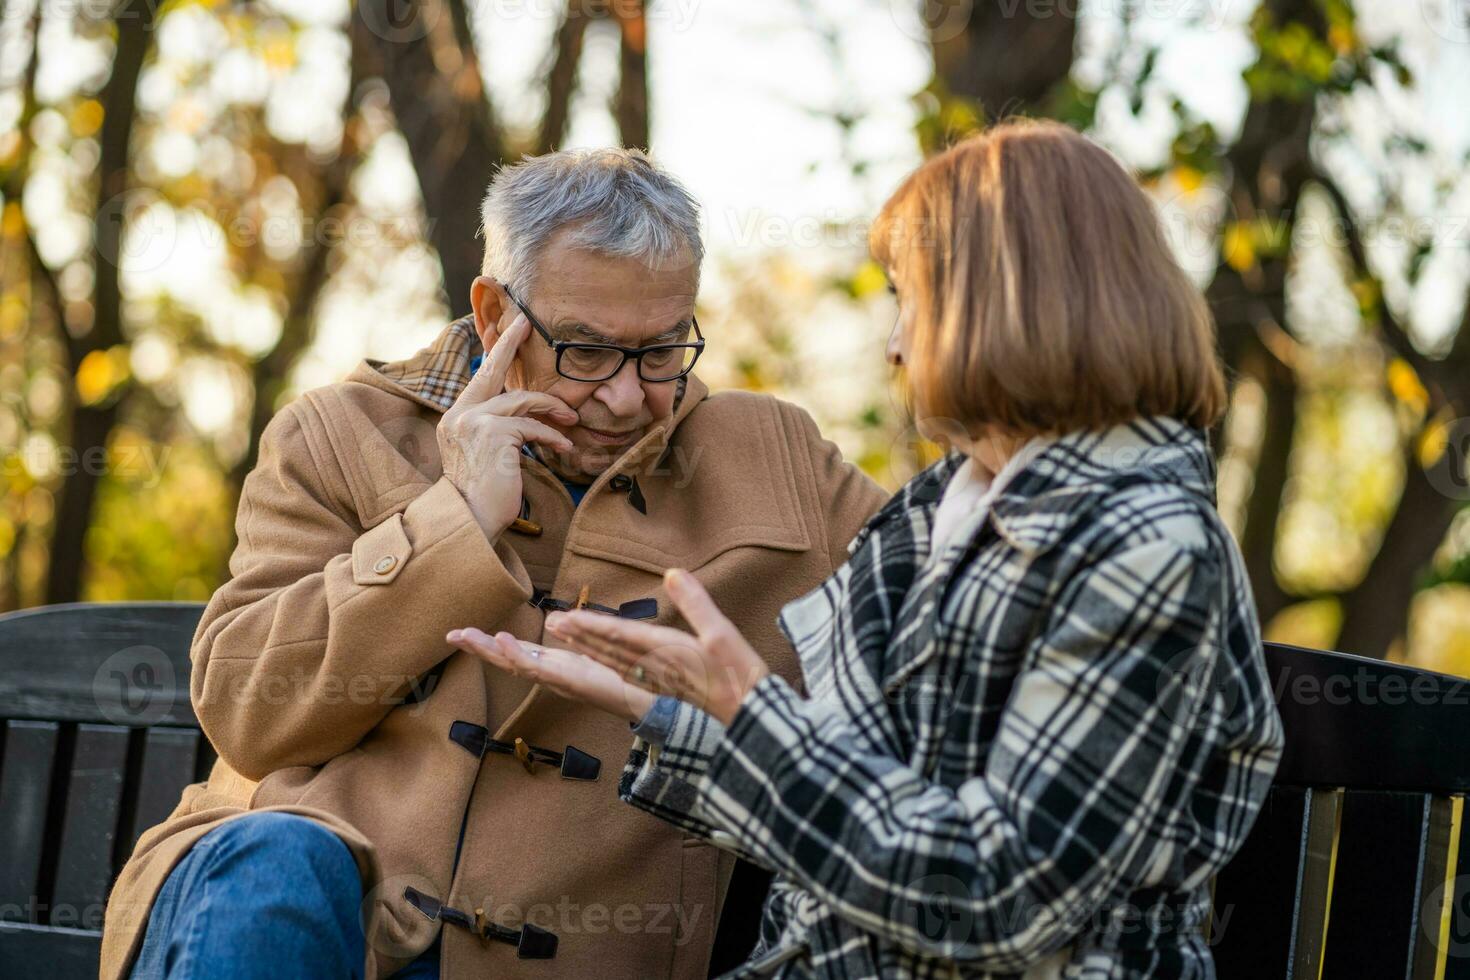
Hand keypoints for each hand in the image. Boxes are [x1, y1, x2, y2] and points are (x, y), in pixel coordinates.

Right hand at [438, 313, 577, 542]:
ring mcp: (474, 422)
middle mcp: (459, 415)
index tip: (508, 327)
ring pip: (521, 401)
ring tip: (572, 420)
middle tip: (525, 323)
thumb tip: (523, 412)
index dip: (495, 353)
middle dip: (509, 343)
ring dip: (551, 409)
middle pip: (490, 371)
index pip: (478, 380)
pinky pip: (532, 427)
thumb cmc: (483, 495)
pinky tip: (565, 447)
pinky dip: (552, 435)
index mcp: (455, 418)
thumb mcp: (485, 455)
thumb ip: (495, 429)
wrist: (470, 522)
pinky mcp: (494, 434)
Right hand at [445, 627, 654, 722]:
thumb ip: (576, 636)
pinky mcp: (572, 682)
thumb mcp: (597, 649)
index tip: (465, 633)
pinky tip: (500, 641)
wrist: (655, 699)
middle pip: (510, 661)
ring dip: (490, 652)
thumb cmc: (629, 676)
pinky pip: (540, 668)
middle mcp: (556, 675)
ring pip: (517, 665)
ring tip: (466, 637)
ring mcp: (560, 680)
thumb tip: (554, 620)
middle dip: (480, 650)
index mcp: (560, 666)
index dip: (492, 644)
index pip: (519, 653)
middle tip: (451, 636)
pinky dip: (517, 655)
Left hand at [543, 568, 769, 725]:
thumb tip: (673, 573)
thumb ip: (696, 603)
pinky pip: (625, 676)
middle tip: (552, 622)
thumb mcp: (723, 634)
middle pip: (609, 650)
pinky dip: (605, 666)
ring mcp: (658, 682)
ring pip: (613, 664)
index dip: (593, 625)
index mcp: (668, 652)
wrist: (750, 722)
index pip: (622, 635)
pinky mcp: (664, 691)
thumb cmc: (741, 677)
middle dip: (579, 636)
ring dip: (586, 649)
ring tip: (564, 637)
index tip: (568, 617)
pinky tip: (599, 663)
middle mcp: (656, 668)